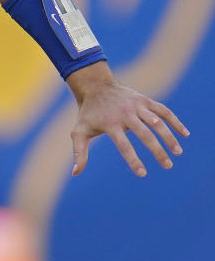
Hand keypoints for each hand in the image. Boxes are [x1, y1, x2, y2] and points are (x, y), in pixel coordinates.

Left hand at [67, 62, 189, 176]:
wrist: (96, 87)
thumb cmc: (89, 114)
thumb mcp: (80, 131)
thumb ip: (80, 152)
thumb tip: (76, 173)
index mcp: (110, 124)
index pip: (124, 145)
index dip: (133, 160)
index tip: (142, 173)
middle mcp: (125, 114)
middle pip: (144, 134)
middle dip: (157, 151)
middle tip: (167, 166)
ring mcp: (136, 106)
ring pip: (157, 122)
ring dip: (169, 137)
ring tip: (177, 153)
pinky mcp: (145, 100)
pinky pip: (163, 111)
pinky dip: (175, 121)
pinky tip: (185, 134)